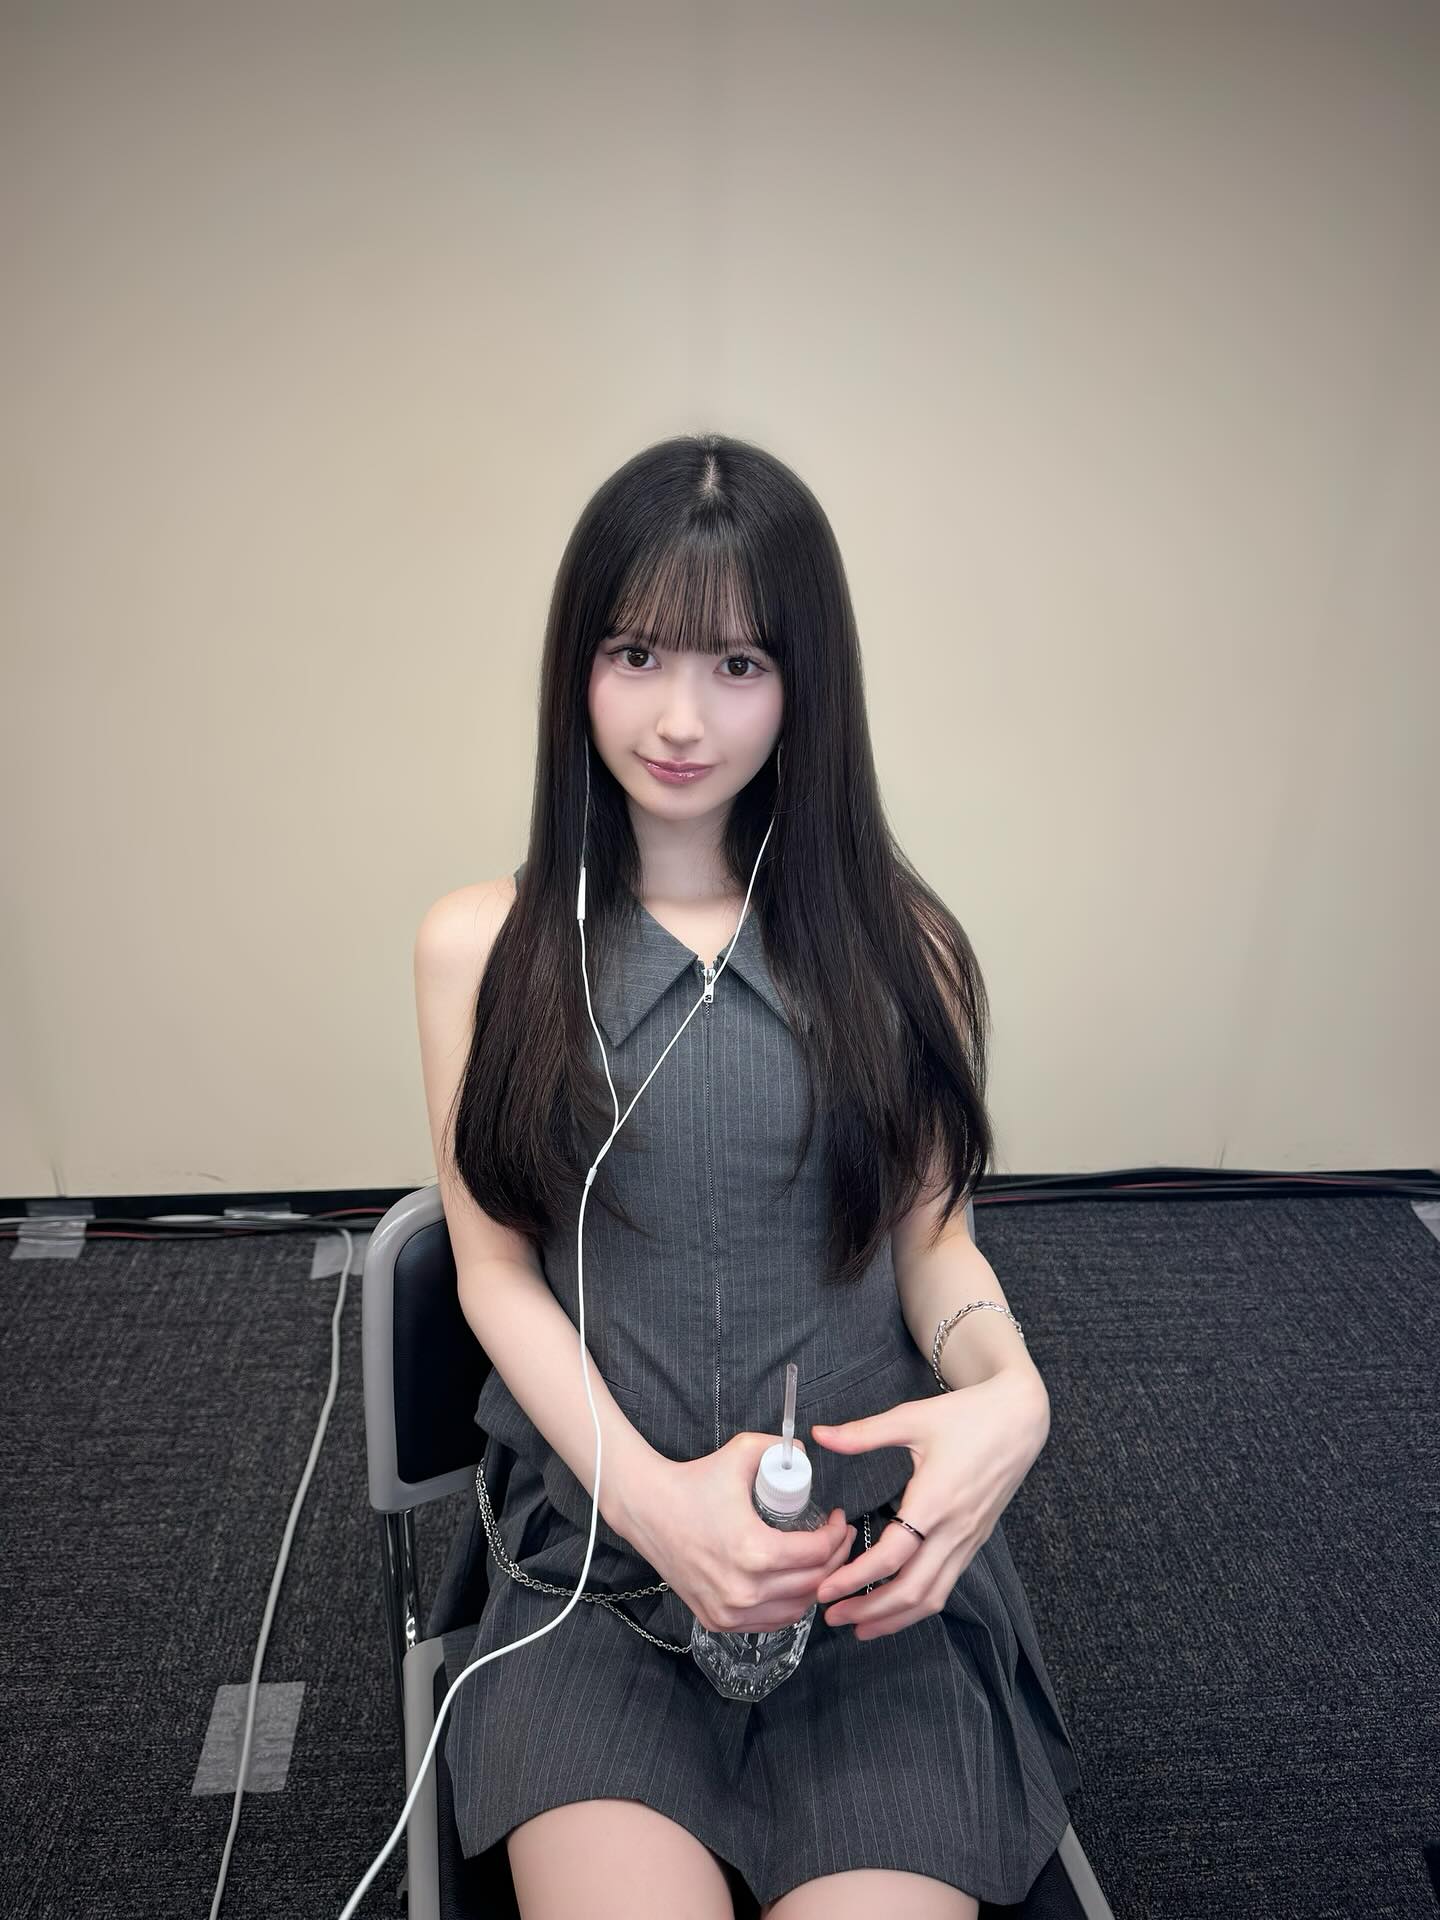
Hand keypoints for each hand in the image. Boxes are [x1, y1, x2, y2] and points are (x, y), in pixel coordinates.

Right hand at [625, 1433, 856, 1634]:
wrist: (647, 1510)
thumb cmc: (693, 1483)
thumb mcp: (741, 1453)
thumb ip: (780, 1448)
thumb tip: (807, 1455)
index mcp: (755, 1552)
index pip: (817, 1553)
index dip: (837, 1535)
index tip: (838, 1518)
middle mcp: (745, 1590)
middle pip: (813, 1582)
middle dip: (835, 1558)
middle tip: (837, 1537)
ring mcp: (730, 1611)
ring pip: (796, 1608)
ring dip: (815, 1585)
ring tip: (819, 1560)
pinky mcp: (718, 1621)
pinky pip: (770, 1621)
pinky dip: (789, 1605)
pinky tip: (793, 1583)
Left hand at [809, 1367, 1050, 1639]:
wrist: (1020, 1420)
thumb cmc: (967, 1417)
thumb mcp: (911, 1418)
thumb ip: (863, 1433)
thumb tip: (819, 1435)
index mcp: (935, 1499)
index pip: (892, 1556)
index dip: (855, 1578)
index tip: (825, 1589)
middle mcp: (954, 1529)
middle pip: (912, 1590)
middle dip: (870, 1611)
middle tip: (832, 1616)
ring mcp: (968, 1540)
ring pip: (933, 1596)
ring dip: (894, 1617)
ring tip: (859, 1625)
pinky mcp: (975, 1542)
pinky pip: (946, 1585)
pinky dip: (917, 1603)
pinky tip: (895, 1605)